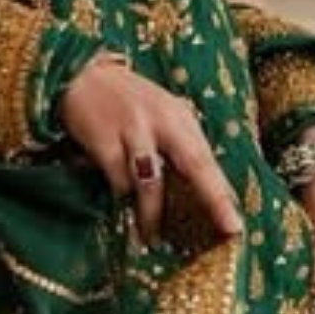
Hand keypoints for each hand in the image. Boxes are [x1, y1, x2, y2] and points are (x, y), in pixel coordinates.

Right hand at [55, 53, 243, 252]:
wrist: (79, 74)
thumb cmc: (126, 101)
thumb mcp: (160, 113)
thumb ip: (179, 142)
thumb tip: (202, 189)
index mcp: (179, 116)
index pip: (207, 158)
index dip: (223, 192)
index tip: (235, 225)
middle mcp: (162, 120)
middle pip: (195, 164)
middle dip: (213, 199)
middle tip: (226, 229)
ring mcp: (133, 129)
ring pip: (150, 182)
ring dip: (152, 215)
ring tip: (152, 239)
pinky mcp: (103, 139)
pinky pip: (118, 179)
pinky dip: (122, 198)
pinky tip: (122, 210)